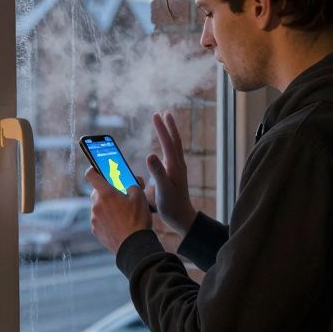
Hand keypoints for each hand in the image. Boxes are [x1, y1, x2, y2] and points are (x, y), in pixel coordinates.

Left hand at [85, 167, 152, 252]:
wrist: (134, 246)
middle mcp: (96, 205)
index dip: (94, 170)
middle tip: (119, 194)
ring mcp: (94, 218)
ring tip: (122, 212)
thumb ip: (133, 184)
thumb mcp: (140, 197)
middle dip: (106, 191)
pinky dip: (106, 218)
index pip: (91, 174)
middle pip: (96, 192)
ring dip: (106, 206)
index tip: (99, 170)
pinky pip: (98, 219)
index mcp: (106, 193)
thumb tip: (132, 180)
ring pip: (98, 206)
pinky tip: (118, 223)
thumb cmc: (138, 220)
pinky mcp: (95, 230)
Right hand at [146, 111, 196, 235]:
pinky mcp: (174, 175)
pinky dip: (167, 145)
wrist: (182, 218)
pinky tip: (164, 147)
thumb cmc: (172, 206)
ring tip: (165, 123)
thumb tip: (150, 155)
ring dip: (169, 134)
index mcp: (175, 167)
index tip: (156, 115)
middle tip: (162, 113)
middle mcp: (177, 166)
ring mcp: (177, 170)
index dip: (162, 129)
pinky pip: (170, 155)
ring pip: (174, 147)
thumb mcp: (163, 190)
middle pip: (174, 141)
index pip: (168, 143)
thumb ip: (158, 173)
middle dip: (168, 127)